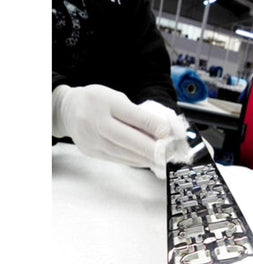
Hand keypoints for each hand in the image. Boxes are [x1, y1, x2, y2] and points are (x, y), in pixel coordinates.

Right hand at [52, 84, 190, 176]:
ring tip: (162, 159)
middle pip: (128, 139)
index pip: (132, 115)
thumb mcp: (116, 98)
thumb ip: (136, 114)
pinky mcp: (92, 152)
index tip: (168, 133)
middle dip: (152, 148)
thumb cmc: (98, 101)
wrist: (68, 111)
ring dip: (146, 158)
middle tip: (169, 153)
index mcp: (104, 102)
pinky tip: (147, 160)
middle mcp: (95, 121)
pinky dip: (135, 160)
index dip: (152, 125)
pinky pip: (119, 159)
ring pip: (124, 153)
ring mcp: (92, 140)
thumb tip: (161, 132)